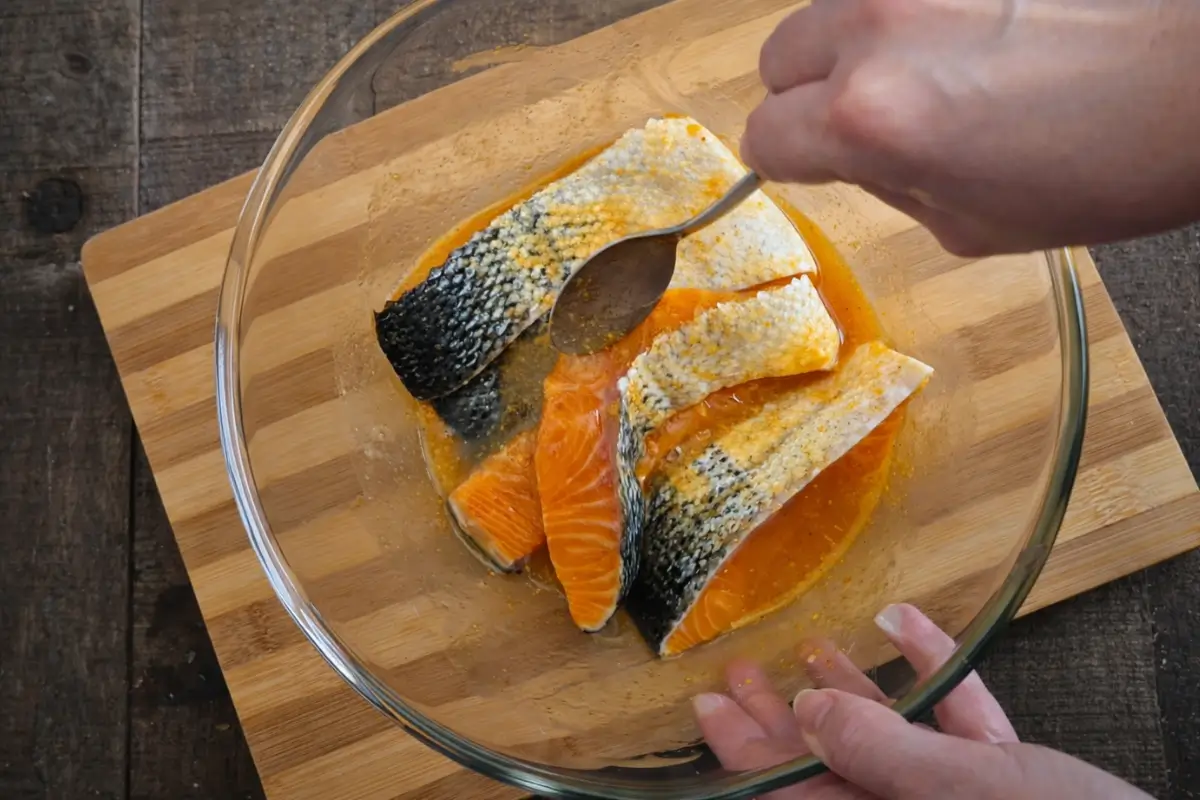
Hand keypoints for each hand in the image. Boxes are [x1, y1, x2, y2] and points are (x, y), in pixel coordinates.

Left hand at [693, 604, 1152, 798]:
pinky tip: (907, 627)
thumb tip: (806, 713)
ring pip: (886, 747)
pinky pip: (955, 732)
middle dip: (780, 720)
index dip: (740, 749)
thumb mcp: (971, 793)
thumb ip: (883, 753)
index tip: (704, 703)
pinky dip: (935, 680)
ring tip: (812, 648)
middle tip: (738, 674)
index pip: (788, 791)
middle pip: (825, 767)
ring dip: (849, 693)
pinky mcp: (1002, 788)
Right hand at [741, 0, 1199, 255]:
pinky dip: (918, 19)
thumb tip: (858, 157)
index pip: (764, 136)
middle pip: (779, 56)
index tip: (810, 163)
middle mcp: (876, 28)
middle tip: (870, 119)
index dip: (788, 159)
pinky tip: (978, 41)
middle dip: (808, 93)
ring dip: (862, 47)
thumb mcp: (975, 225)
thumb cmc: (1113, 163)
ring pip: (835, 10)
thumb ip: (887, 185)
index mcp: (869, 118)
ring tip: (937, 75)